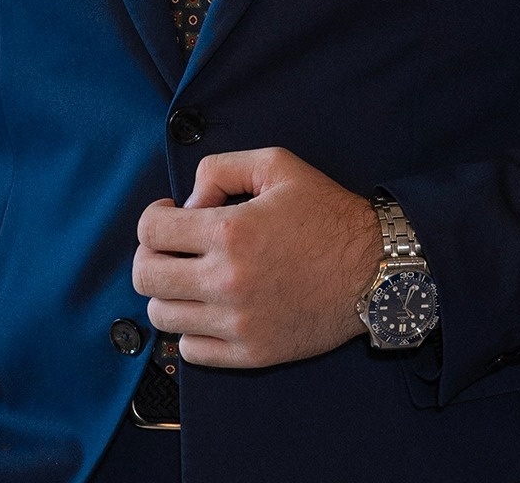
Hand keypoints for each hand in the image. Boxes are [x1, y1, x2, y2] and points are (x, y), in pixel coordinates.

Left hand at [132, 146, 382, 367]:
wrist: (373, 268)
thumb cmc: (326, 212)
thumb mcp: (276, 165)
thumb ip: (220, 169)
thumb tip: (188, 204)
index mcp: (230, 231)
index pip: (150, 231)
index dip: (153, 217)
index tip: (170, 214)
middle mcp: (227, 281)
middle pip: (145, 277)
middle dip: (151, 255)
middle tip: (173, 246)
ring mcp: (238, 322)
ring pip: (162, 316)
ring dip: (169, 292)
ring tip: (192, 276)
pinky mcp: (251, 353)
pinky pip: (190, 351)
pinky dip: (190, 329)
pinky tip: (210, 306)